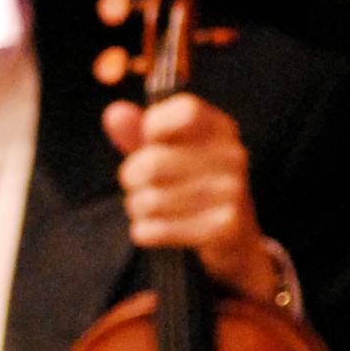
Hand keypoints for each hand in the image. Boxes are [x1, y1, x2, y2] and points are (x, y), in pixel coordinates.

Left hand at [103, 92, 274, 298]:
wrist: (235, 240)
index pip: (186, 110)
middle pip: (154, 162)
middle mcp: (232, 156)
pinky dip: (145, 231)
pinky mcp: (224, 228)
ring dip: (137, 207)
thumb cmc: (194, 187)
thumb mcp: (169, 153)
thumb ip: (139, 132)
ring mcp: (231, 192)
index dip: (155, 124)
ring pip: (152, 200)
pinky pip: (158, 229)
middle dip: (132, 177)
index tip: (149, 140)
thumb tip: (114, 113)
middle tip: (137, 185)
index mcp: (220, 129)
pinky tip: (154, 229)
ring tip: (146, 208)